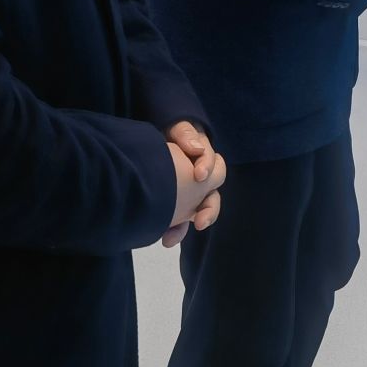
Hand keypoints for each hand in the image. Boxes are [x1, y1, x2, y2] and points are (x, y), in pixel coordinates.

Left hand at [161, 124, 225, 246]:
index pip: (213, 163)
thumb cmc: (170, 133)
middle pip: (212, 196)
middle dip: (209, 210)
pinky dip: (174, 230)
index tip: (199, 175)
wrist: (152, 144)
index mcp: (204, 157)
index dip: (207, 168)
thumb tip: (198, 148)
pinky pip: (180, 220)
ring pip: (198, 212)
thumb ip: (186, 134)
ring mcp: (190, 192)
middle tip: (200, 222)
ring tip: (171, 239)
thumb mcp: (177, 127)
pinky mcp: (178, 203)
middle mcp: (202, 178)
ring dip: (187, 227)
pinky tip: (165, 237)